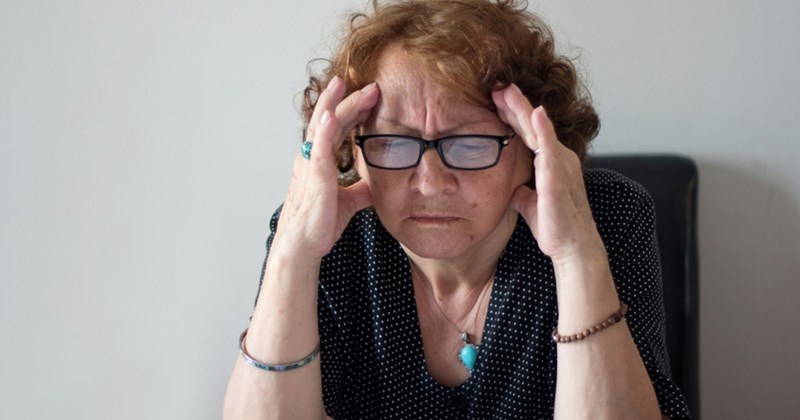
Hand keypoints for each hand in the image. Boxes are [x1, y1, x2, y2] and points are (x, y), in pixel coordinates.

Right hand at [273, 76, 379, 258]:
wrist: (303, 245)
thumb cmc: (319, 224)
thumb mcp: (348, 202)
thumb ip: (361, 190)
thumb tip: (376, 186)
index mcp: (319, 160)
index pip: (337, 127)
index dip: (352, 110)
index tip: (370, 96)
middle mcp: (311, 157)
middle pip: (329, 118)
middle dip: (348, 99)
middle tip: (369, 83)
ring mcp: (310, 164)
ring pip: (323, 125)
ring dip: (337, 104)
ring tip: (347, 84)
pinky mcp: (313, 177)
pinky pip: (318, 148)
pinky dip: (325, 130)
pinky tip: (332, 115)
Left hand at [492, 84, 603, 262]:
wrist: (572, 247)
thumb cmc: (555, 226)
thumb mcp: (530, 204)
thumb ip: (522, 192)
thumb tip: (512, 189)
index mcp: (550, 162)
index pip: (528, 132)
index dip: (511, 114)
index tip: (495, 98)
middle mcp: (557, 157)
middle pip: (532, 123)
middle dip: (513, 103)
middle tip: (496, 84)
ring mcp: (559, 164)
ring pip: (538, 129)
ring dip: (522, 108)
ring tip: (506, 90)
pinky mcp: (558, 175)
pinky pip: (549, 147)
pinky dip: (543, 129)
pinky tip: (535, 112)